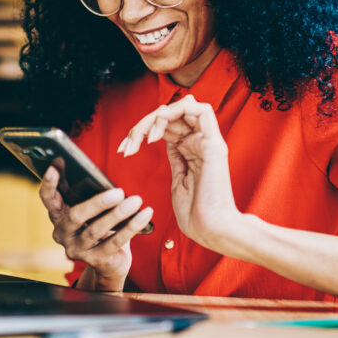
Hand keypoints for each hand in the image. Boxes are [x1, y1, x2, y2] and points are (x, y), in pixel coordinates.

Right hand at [39, 166, 153, 290]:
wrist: (109, 262)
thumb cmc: (101, 225)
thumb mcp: (92, 210)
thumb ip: (89, 194)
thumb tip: (103, 178)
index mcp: (59, 215)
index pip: (48, 198)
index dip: (49, 182)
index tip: (57, 163)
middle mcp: (63, 233)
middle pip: (75, 216)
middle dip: (98, 203)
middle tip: (119, 192)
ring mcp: (77, 249)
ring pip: (96, 230)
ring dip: (118, 214)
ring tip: (136, 201)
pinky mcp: (95, 260)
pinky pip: (115, 242)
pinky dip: (132, 226)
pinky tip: (144, 215)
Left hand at [118, 94, 242, 249]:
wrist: (212, 230)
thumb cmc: (196, 214)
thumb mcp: (178, 179)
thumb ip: (175, 157)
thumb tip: (164, 139)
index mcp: (193, 150)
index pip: (167, 125)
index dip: (143, 130)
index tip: (124, 149)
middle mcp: (201, 142)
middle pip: (171, 114)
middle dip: (144, 124)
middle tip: (129, 143)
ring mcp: (208, 141)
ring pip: (183, 106)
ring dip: (156, 116)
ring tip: (143, 137)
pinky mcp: (213, 144)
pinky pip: (201, 111)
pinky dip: (175, 113)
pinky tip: (158, 131)